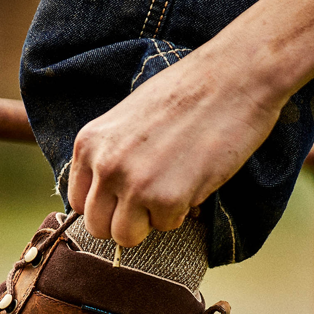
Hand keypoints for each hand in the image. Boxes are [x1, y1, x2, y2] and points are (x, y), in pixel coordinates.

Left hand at [67, 43, 285, 246]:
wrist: (235, 76)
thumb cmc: (186, 94)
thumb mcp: (127, 120)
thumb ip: (110, 155)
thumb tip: (107, 198)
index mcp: (89, 144)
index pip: (77, 202)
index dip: (104, 206)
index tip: (125, 199)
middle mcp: (104, 165)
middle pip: (97, 227)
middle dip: (124, 221)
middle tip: (150, 202)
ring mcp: (133, 184)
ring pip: (126, 237)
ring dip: (150, 222)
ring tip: (171, 190)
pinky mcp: (166, 198)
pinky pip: (165, 227)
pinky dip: (181, 212)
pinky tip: (192, 180)